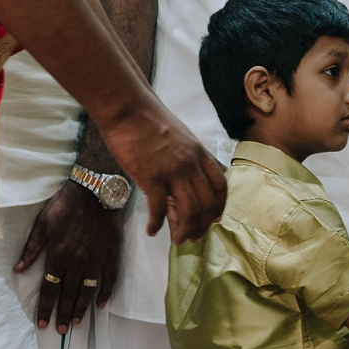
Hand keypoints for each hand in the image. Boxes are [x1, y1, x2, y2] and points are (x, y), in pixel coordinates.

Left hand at [15, 181, 124, 331]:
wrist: (94, 191)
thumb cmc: (65, 206)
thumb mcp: (42, 224)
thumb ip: (31, 249)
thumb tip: (18, 270)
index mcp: (58, 255)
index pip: (50, 288)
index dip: (45, 307)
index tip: (41, 323)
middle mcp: (78, 261)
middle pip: (69, 294)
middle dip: (63, 314)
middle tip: (60, 330)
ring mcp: (97, 259)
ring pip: (88, 290)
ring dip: (82, 308)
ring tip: (77, 323)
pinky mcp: (112, 254)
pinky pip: (110, 279)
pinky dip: (106, 293)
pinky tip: (101, 304)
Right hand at [100, 105, 225, 243]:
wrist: (128, 108)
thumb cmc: (149, 119)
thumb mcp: (179, 136)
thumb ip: (185, 157)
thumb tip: (183, 177)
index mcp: (200, 153)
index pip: (220, 185)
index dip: (220, 205)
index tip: (216, 217)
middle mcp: (191, 164)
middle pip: (207, 203)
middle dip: (203, 225)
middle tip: (195, 237)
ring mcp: (173, 172)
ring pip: (189, 210)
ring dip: (185, 230)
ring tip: (178, 240)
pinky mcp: (151, 177)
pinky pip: (158, 209)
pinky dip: (157, 224)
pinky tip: (152, 231)